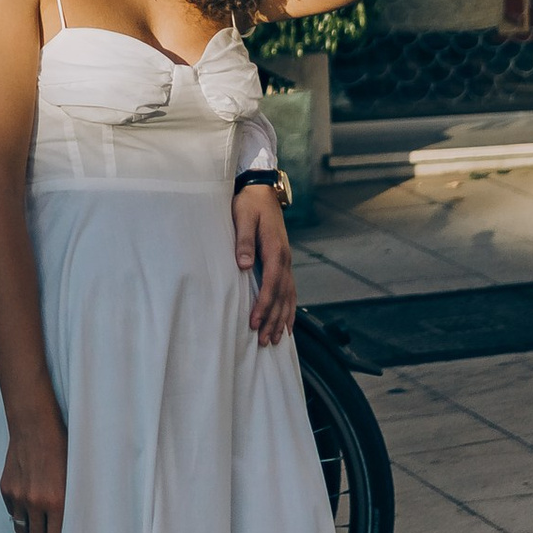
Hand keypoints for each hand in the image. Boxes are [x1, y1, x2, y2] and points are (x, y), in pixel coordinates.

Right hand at [0, 406, 67, 532]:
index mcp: (58, 501)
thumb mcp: (74, 478)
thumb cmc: (62, 449)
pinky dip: (21, 515)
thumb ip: (70, 505)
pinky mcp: (6, 489)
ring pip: (24, 530)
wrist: (35, 426)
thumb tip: (70, 531)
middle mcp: (36, 502)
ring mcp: (18, 496)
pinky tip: (30, 507)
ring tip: (41, 529)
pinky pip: (13, 513)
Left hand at [236, 187, 295, 346]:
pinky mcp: (283, 262)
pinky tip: (287, 323)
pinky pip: (290, 290)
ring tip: (276, 339)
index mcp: (275, 249)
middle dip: (273, 319)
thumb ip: (243, 241)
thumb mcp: (242, 217)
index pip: (271, 283)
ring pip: (288, 296)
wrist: (261, 190)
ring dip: (282, 318)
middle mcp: (284, 258)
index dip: (264, 305)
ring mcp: (286, 261)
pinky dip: (289, 308)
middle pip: (282, 295)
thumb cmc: (248, 204)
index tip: (255, 322)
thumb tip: (244, 265)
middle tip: (265, 341)